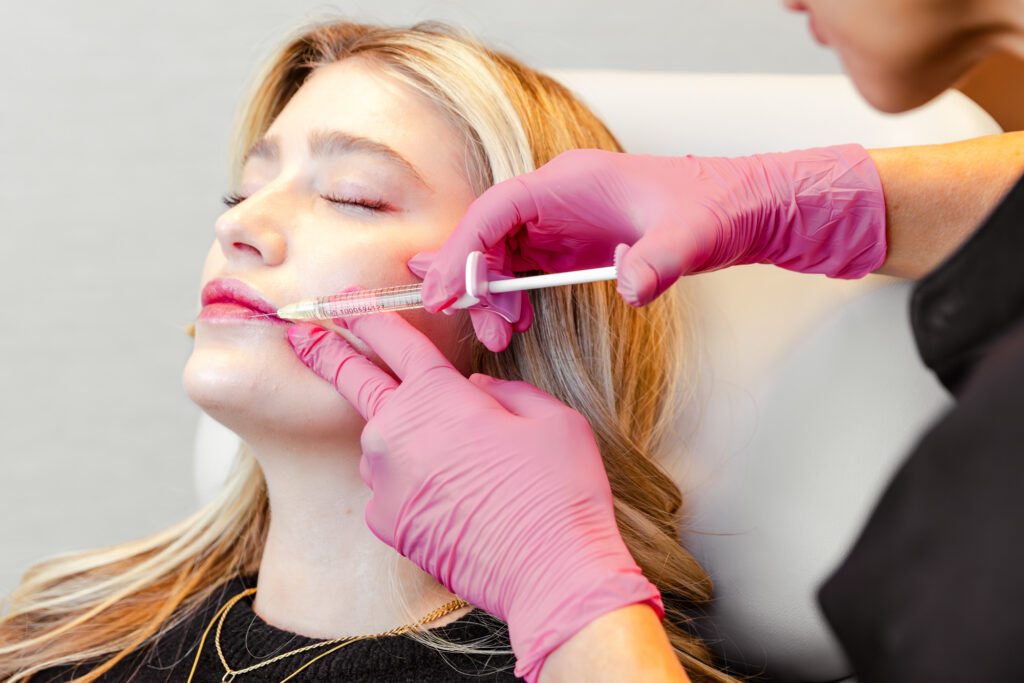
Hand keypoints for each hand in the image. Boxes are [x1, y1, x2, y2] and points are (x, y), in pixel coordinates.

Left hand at [287, 314, 661, 682]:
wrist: (549, 571)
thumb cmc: (558, 489)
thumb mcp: (551, 418)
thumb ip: (504, 391)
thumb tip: (474, 390)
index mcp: (438, 394)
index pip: (392, 339)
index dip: (366, 314)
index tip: (345, 301)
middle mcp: (396, 431)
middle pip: (350, 378)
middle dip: (322, 349)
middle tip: (299, 333)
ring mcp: (384, 480)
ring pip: (381, 443)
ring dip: (401, 439)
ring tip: (455, 465)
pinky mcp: (385, 522)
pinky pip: (390, 488)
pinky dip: (411, 485)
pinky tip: (451, 501)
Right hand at [420, 145, 885, 344]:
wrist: (744, 209)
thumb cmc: (716, 206)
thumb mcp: (692, 235)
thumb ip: (660, 259)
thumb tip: (632, 288)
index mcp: (571, 181)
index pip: (496, 209)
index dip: (463, 247)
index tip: (446, 289)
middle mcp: (558, 198)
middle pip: (490, 234)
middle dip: (474, 280)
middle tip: (477, 326)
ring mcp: (563, 220)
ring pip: (502, 253)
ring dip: (492, 294)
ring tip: (500, 334)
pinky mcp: (573, 243)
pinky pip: (524, 267)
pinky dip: (512, 294)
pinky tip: (517, 320)